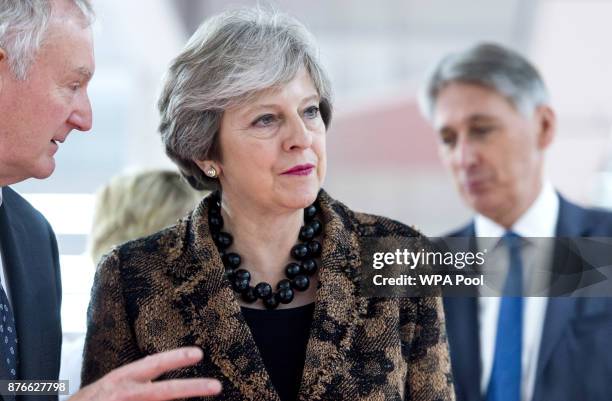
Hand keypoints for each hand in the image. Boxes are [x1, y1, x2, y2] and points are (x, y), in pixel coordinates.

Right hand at [70, 347, 221, 400]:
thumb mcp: (110, 386)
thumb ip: (135, 381)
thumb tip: (156, 372)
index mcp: (122, 379)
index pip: (154, 364)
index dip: (176, 357)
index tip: (198, 354)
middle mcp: (127, 393)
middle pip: (166, 391)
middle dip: (193, 388)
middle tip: (217, 386)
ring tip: (202, 393)